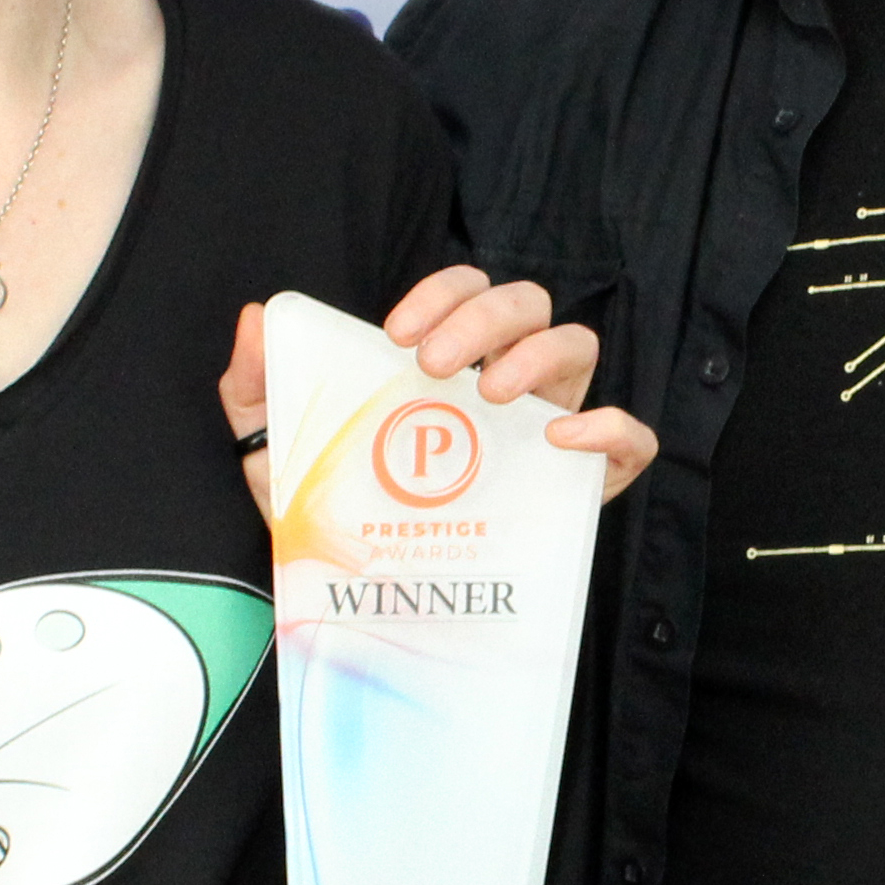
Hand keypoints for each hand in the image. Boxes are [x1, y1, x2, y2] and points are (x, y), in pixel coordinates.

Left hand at [222, 275, 659, 510]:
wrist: (348, 596)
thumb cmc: (325, 508)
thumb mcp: (275, 446)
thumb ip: (253, 382)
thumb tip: (257, 318)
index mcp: (446, 357)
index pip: (468, 289)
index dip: (443, 292)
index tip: (395, 332)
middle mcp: (503, 381)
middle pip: (528, 305)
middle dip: (484, 319)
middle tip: (431, 364)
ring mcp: (545, 429)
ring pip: (579, 349)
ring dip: (539, 354)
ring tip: (487, 395)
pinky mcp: (578, 488)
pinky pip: (630, 445)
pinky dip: (614, 430)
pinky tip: (566, 438)